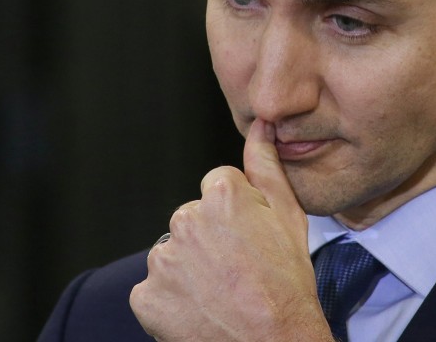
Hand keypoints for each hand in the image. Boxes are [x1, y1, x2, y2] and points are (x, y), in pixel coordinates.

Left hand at [130, 119, 332, 340]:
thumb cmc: (287, 287)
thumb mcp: (289, 219)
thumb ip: (266, 166)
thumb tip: (261, 127)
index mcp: (221, 196)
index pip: (217, 187)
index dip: (237, 214)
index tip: (250, 240)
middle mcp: (186, 220)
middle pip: (193, 219)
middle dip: (210, 239)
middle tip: (238, 270)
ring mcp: (163, 260)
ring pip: (173, 253)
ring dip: (190, 269)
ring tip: (221, 293)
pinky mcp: (146, 296)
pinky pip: (154, 289)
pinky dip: (172, 300)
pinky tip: (199, 310)